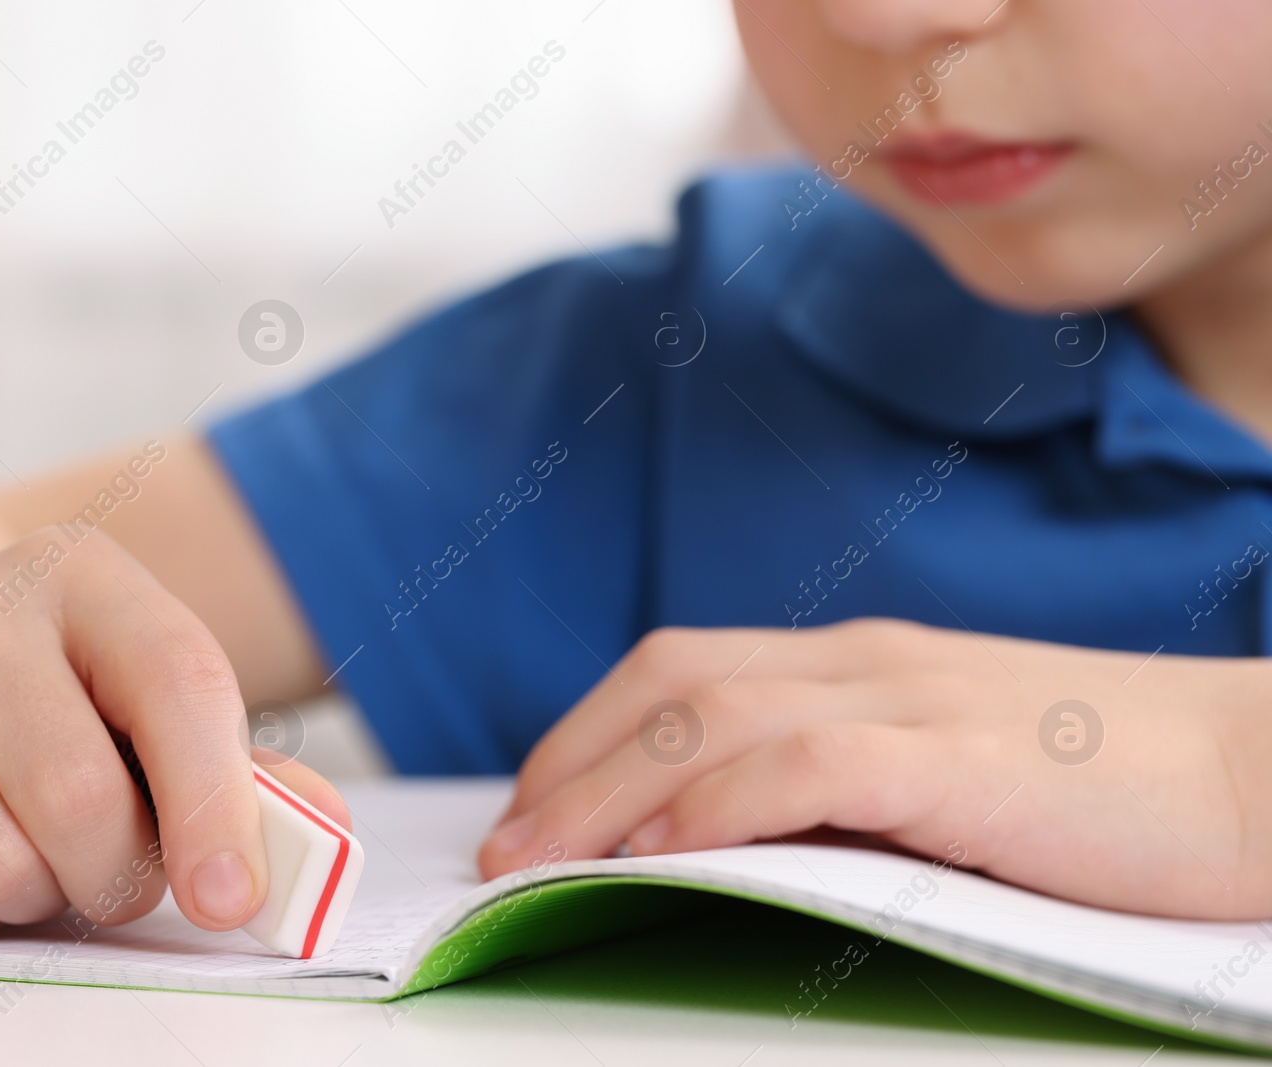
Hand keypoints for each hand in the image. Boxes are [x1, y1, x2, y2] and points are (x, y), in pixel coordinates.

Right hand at [0, 528, 347, 937]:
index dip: (216, 807)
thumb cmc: (69, 702)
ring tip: (36, 849)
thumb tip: (316, 844)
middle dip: (120, 874)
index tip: (233, 899)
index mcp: (84, 575)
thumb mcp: (160, 707)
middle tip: (121, 869)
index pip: (175, 684)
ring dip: (37, 897)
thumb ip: (248, 778)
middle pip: (77, 797)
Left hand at [478, 618, 1271, 918]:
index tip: (533, 808)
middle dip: (568, 763)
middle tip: (502, 847)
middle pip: (669, 684)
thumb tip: (728, 844)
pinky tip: (658, 852)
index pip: (681, 670)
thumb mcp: (948, 774)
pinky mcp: (961, 757)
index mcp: (858, 663)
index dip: (588, 734)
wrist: (1260, 773)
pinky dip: (716, 803)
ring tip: (537, 861)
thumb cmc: (1106, 789)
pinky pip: (807, 764)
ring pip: (713, 716)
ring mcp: (911, 699)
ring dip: (608, 790)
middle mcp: (866, 662)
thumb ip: (848, 789)